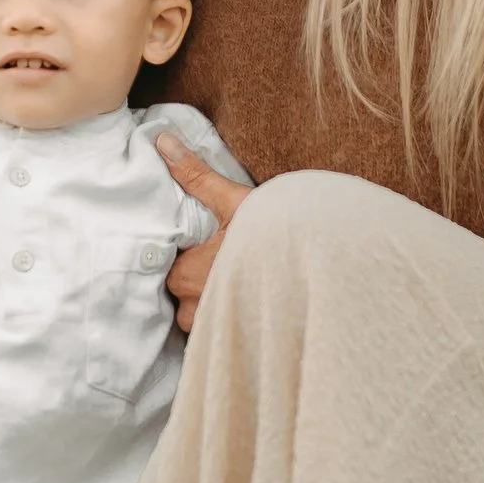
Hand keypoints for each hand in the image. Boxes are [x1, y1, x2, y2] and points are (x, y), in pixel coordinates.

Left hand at [155, 132, 252, 333]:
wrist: (320, 264)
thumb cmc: (272, 232)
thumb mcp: (233, 201)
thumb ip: (194, 175)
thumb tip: (162, 141)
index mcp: (186, 275)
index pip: (164, 271)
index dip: (178, 258)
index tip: (195, 247)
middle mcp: (195, 308)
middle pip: (178, 297)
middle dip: (192, 282)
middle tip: (216, 262)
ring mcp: (215, 329)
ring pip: (196, 320)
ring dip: (207, 304)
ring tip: (230, 283)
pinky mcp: (236, 342)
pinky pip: (216, 337)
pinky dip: (224, 324)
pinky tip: (244, 305)